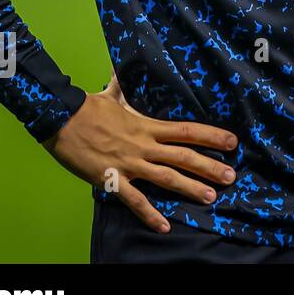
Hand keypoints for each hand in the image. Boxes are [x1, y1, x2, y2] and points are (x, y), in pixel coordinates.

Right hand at [42, 72, 238, 233]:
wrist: (60, 119)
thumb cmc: (87, 107)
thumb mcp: (113, 94)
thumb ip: (123, 85)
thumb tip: (123, 68)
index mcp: (147, 125)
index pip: (187, 130)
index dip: (212, 136)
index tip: (232, 142)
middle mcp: (144, 145)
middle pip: (184, 156)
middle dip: (210, 167)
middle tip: (232, 177)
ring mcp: (129, 163)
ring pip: (166, 178)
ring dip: (190, 188)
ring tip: (211, 197)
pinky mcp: (111, 179)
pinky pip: (135, 200)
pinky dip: (150, 214)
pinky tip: (165, 226)